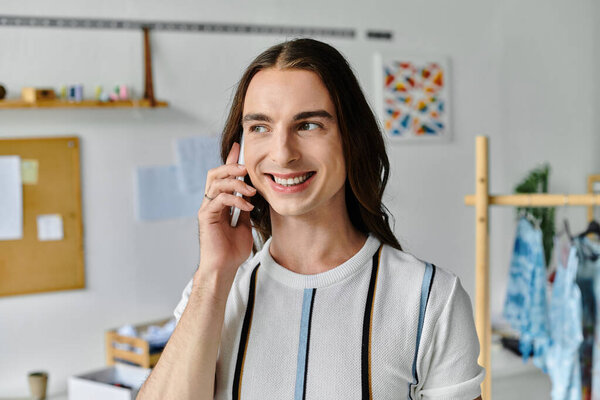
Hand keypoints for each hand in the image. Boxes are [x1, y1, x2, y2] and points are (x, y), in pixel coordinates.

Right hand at [195, 142, 256, 291]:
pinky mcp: (206, 216)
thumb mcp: (244, 224)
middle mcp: (211, 203)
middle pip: (215, 173)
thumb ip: (245, 208)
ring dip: (235, 182)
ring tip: (250, 190)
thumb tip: (253, 194)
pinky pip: (220, 199)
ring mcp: (207, 208)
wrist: (224, 269)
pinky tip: (247, 205)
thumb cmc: (233, 250)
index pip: (224, 176)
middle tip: (247, 168)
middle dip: (231, 166)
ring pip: (216, 182)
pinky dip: (235, 199)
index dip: (230, 160)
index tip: (239, 146)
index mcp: (220, 203)